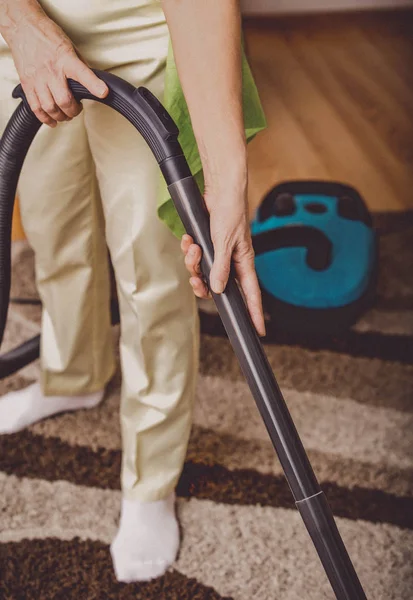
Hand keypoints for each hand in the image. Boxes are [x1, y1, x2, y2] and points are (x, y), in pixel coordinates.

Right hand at [6, 7, 107, 126]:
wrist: (23, 27)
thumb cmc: (48, 36)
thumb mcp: (71, 48)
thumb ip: (81, 67)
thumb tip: (93, 83)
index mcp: (66, 59)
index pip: (82, 74)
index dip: (94, 85)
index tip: (104, 92)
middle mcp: (51, 70)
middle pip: (64, 100)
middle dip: (73, 111)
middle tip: (76, 109)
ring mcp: (38, 79)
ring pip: (50, 107)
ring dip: (61, 116)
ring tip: (65, 115)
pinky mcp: (27, 84)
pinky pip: (36, 107)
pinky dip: (45, 118)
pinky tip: (52, 120)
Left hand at [181, 174, 265, 336]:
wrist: (219, 191)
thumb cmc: (230, 212)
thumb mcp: (225, 242)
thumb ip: (221, 267)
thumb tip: (218, 289)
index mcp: (243, 263)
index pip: (251, 294)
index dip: (254, 313)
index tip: (258, 330)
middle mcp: (231, 263)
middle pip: (217, 288)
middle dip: (202, 284)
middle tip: (196, 280)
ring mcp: (218, 256)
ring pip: (202, 273)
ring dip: (193, 262)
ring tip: (193, 248)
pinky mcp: (206, 247)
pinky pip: (194, 258)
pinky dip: (189, 250)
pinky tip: (189, 240)